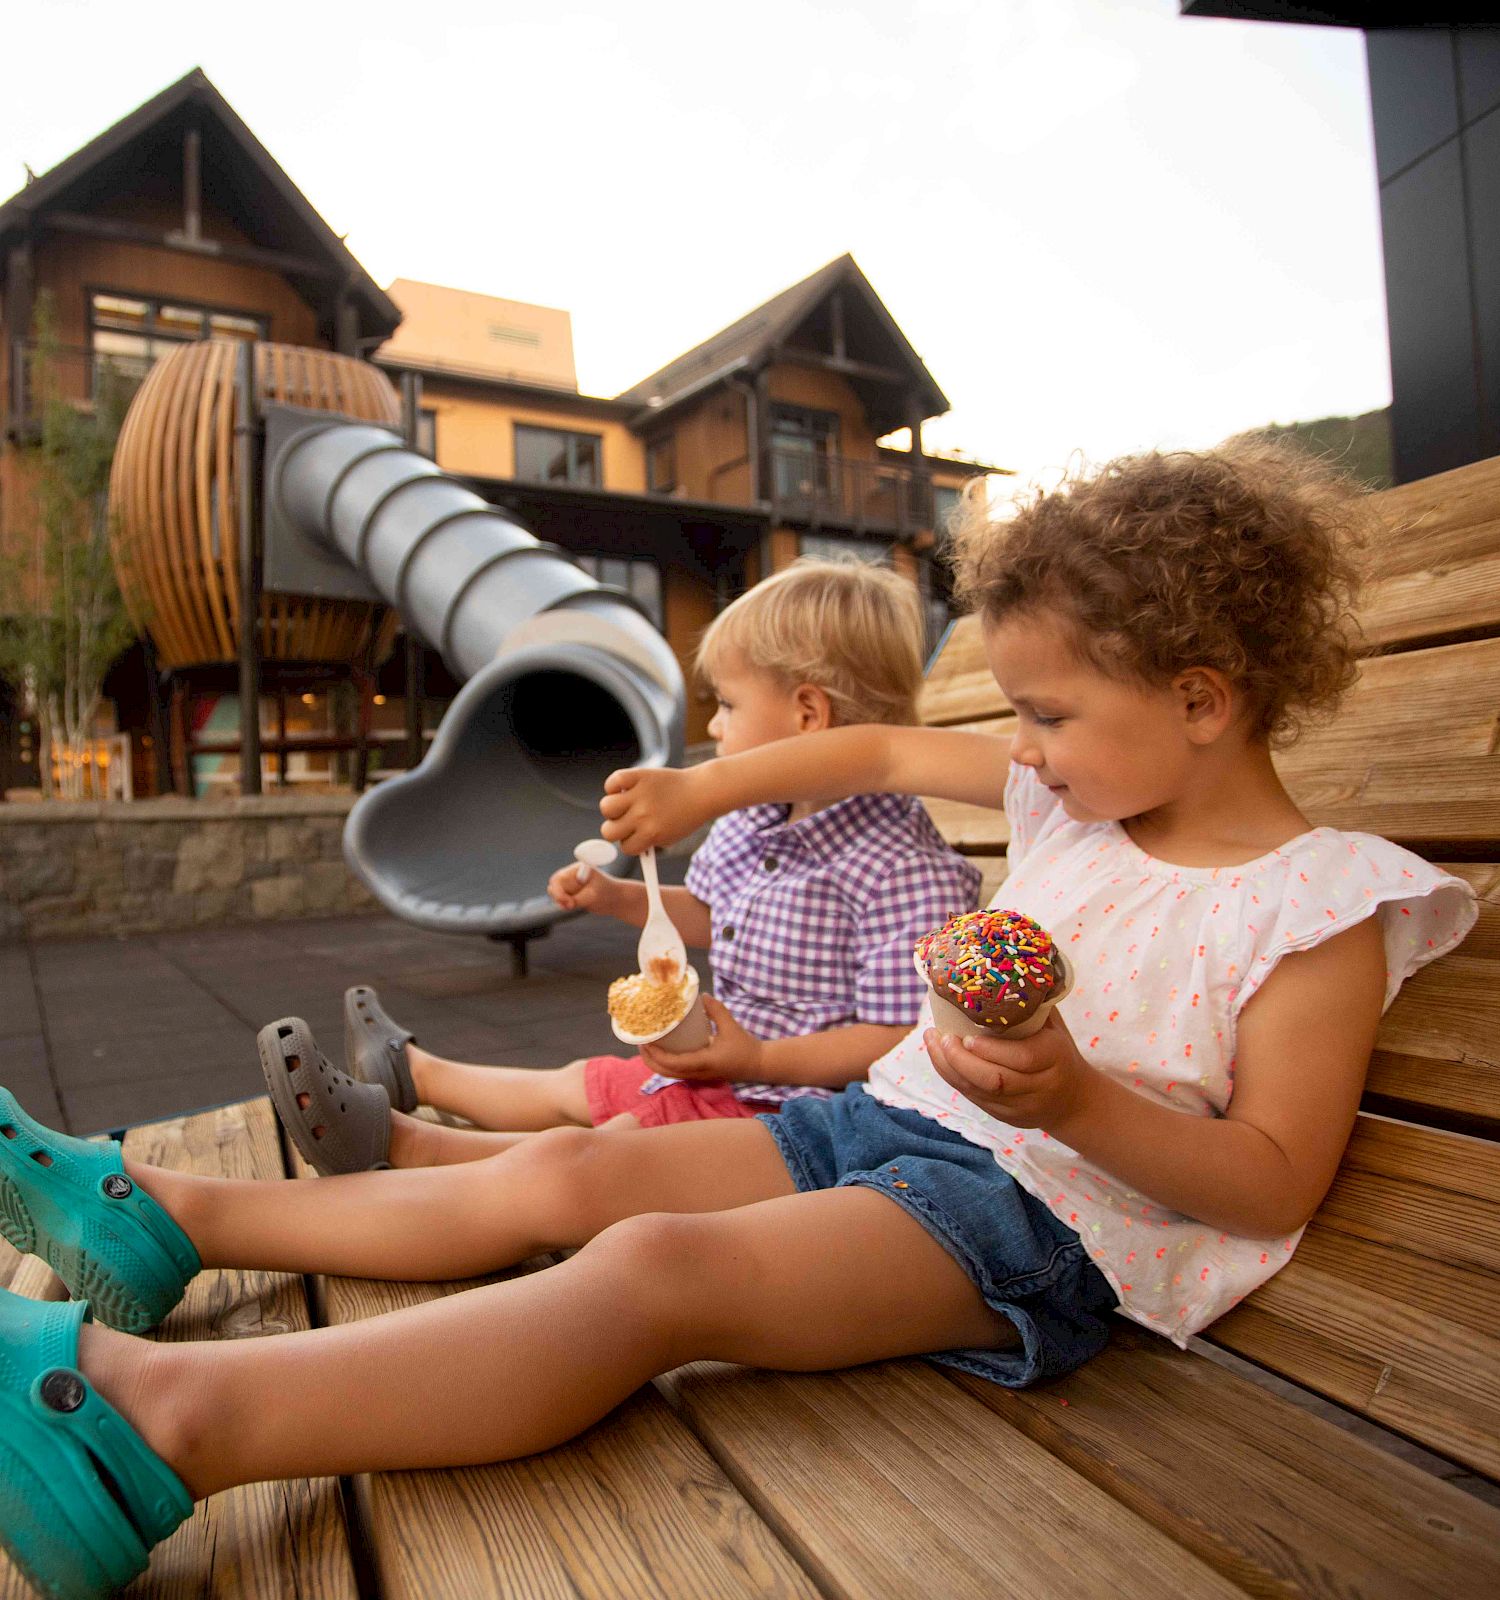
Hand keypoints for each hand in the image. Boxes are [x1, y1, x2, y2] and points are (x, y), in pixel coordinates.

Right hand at [547, 863, 625, 915]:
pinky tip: (575, 906)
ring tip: (575, 905)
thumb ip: (578, 900)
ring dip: (561, 902)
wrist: (616, 899)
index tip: (568, 902)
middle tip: (570, 907)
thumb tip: (565, 904)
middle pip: (554, 884)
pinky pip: (561, 900)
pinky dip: (564, 905)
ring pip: (556, 893)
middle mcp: (572, 874)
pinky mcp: (571, 892)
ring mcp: (571, 883)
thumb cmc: (607, 893)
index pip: (559, 878)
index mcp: (577, 869)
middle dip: (559, 897)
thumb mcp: (593, 897)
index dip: (559, 891)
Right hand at [600, 766, 711, 854]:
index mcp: (651, 833)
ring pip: (606, 807)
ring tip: (624, 804)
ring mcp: (639, 794)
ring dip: (612, 808)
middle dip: (616, 829)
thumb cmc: (685, 816)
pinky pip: (612, 782)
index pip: (625, 847)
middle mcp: (642, 815)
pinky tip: (624, 789)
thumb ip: (646, 841)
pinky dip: (614, 785)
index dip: (630, 842)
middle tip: (626, 821)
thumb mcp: (669, 837)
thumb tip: (623, 840)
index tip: (636, 836)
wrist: (702, 791)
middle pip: (608, 831)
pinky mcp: (638, 775)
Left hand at [639, 996, 765, 1081]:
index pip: (672, 1063)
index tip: (645, 1042)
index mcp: (703, 1063)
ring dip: (655, 1063)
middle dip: (649, 1060)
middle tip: (640, 1042)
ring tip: (647, 1045)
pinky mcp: (700, 1074)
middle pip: (664, 1073)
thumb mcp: (731, 1026)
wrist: (759, 1065)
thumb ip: (716, 1010)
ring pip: (669, 1074)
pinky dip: (665, 1064)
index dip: (655, 1054)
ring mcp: (698, 1076)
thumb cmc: (745, 1047)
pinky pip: (677, 1072)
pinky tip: (663, 1050)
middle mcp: (697, 1073)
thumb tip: (701, 996)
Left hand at [923, 1011, 1091, 1130]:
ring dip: (949, 1069)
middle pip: (996, 1081)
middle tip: (940, 1037)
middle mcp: (1039, 1086)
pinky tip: (940, 1058)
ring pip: (980, 1094)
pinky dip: (953, 1078)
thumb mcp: (1055, 1026)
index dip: (991, 1050)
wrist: (1074, 1101)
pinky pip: (975, 1100)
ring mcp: (1022, 1107)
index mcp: (1054, 1058)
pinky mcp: (1006, 1117)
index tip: (965, 1036)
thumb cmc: (1058, 1051)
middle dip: (961, 1061)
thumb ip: (1033, 1003)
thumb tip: (1006, 964)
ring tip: (931, 1042)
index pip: (1023, 1058)